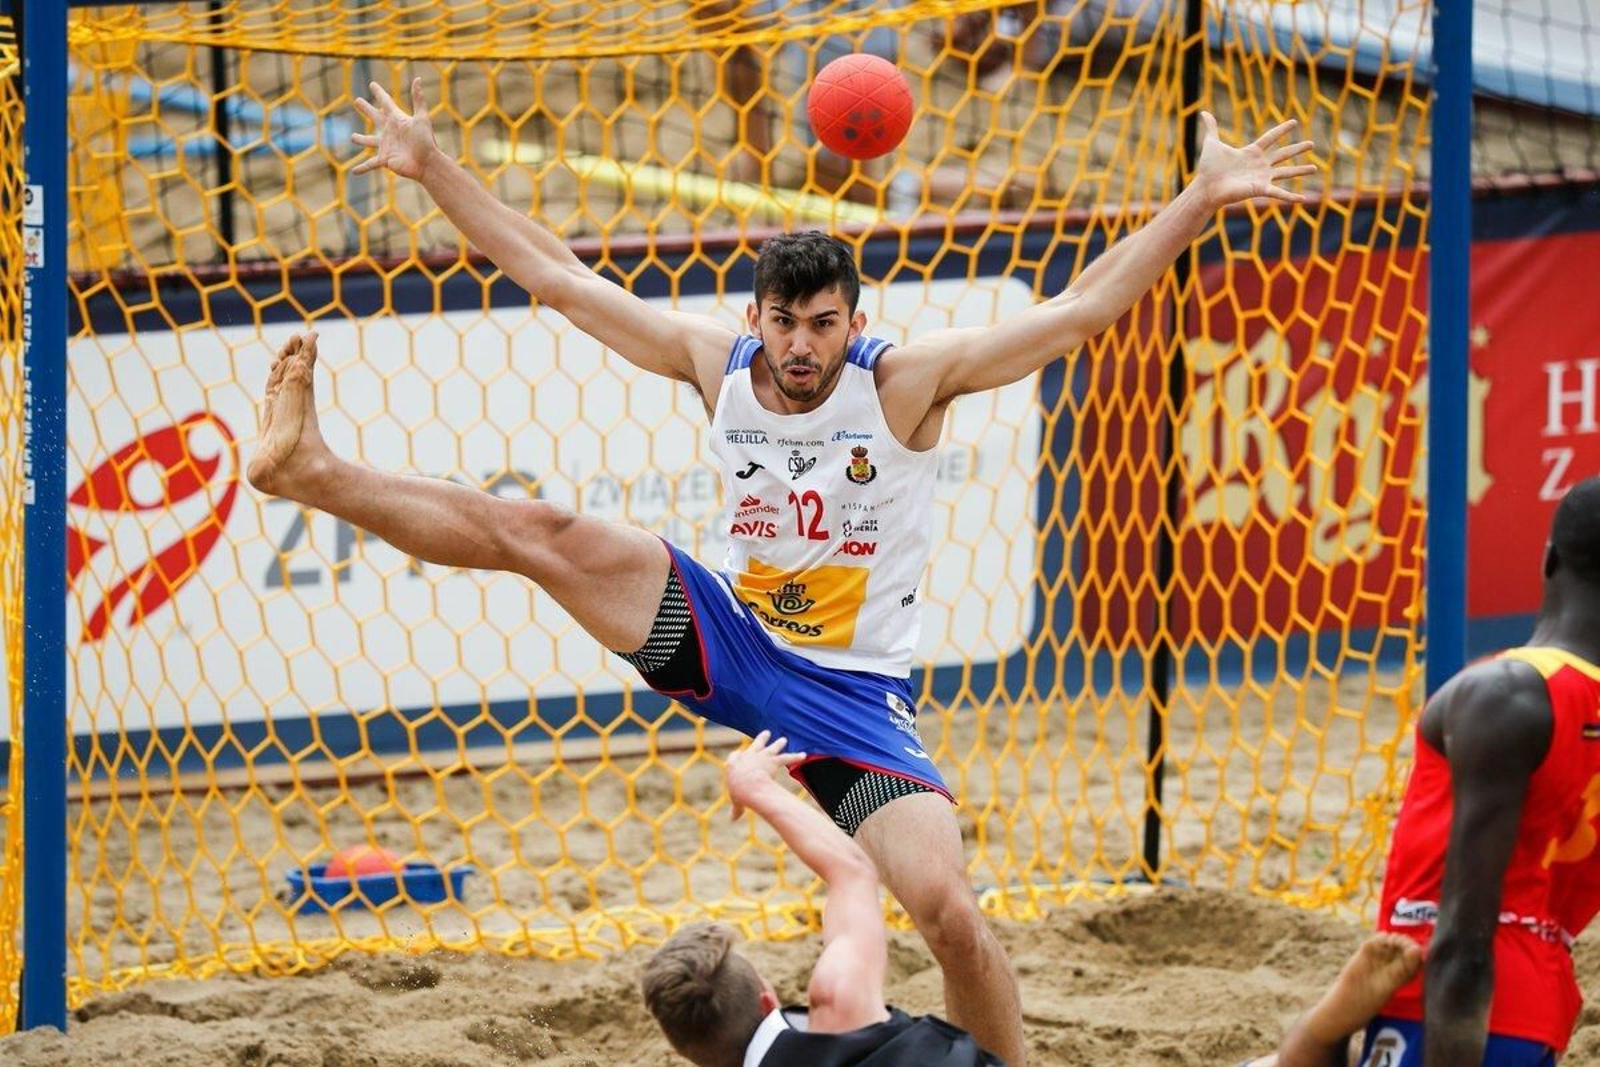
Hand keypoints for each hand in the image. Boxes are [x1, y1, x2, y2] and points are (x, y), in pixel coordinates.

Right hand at [351, 77, 440, 180]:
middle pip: (375, 117)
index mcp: (397, 120)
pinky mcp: (384, 160)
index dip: (379, 94)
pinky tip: (354, 172)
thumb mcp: (422, 118)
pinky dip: (362, 168)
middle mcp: (390, 132)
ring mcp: (386, 146)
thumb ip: (418, 99)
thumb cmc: (426, 141)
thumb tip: (417, 79)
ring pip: (369, 141)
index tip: (372, 85)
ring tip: (352, 138)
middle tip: (357, 101)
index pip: (386, 103)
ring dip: (361, 140)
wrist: (428, 163)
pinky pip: (370, 164)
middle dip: (366, 109)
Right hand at [726, 730, 805, 820]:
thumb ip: (736, 809)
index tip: (740, 755)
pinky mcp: (773, 761)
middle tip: (767, 733)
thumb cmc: (739, 793)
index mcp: (735, 762)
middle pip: (756, 744)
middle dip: (762, 739)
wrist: (748, 785)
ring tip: (784, 740)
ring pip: (772, 748)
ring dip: (778, 744)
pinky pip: (786, 758)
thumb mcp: (736, 801)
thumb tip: (732, 820)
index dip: (738, 756)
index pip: (736, 755)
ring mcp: (762, 757)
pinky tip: (803, 755)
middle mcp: (749, 756)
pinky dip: (795, 757)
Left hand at [1192, 111, 1317, 208]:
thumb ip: (1211, 127)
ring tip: (1315, 168)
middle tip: (1312, 143)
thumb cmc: (1208, 168)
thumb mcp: (1212, 143)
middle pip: (1283, 154)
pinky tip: (1304, 199)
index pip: (1270, 138)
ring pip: (1286, 172)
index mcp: (1251, 152)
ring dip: (1301, 170)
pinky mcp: (1260, 189)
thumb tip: (1203, 112)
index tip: (1294, 122)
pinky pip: (1279, 193)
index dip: (1281, 130)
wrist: (1206, 187)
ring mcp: (1262, 177)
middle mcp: (1259, 164)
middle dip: (1297, 149)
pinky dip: (1291, 197)